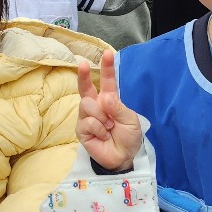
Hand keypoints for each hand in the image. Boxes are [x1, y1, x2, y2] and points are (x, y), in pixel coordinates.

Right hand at [77, 50, 143, 171]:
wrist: (124, 157)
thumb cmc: (128, 137)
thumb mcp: (130, 119)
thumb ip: (118, 107)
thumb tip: (104, 98)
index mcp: (109, 100)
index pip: (107, 82)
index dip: (107, 68)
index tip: (107, 53)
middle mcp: (95, 106)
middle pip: (85, 88)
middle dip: (83, 76)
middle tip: (82, 64)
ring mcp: (86, 117)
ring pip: (87, 105)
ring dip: (102, 117)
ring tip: (109, 128)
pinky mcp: (81, 130)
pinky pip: (88, 122)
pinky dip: (99, 129)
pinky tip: (103, 136)